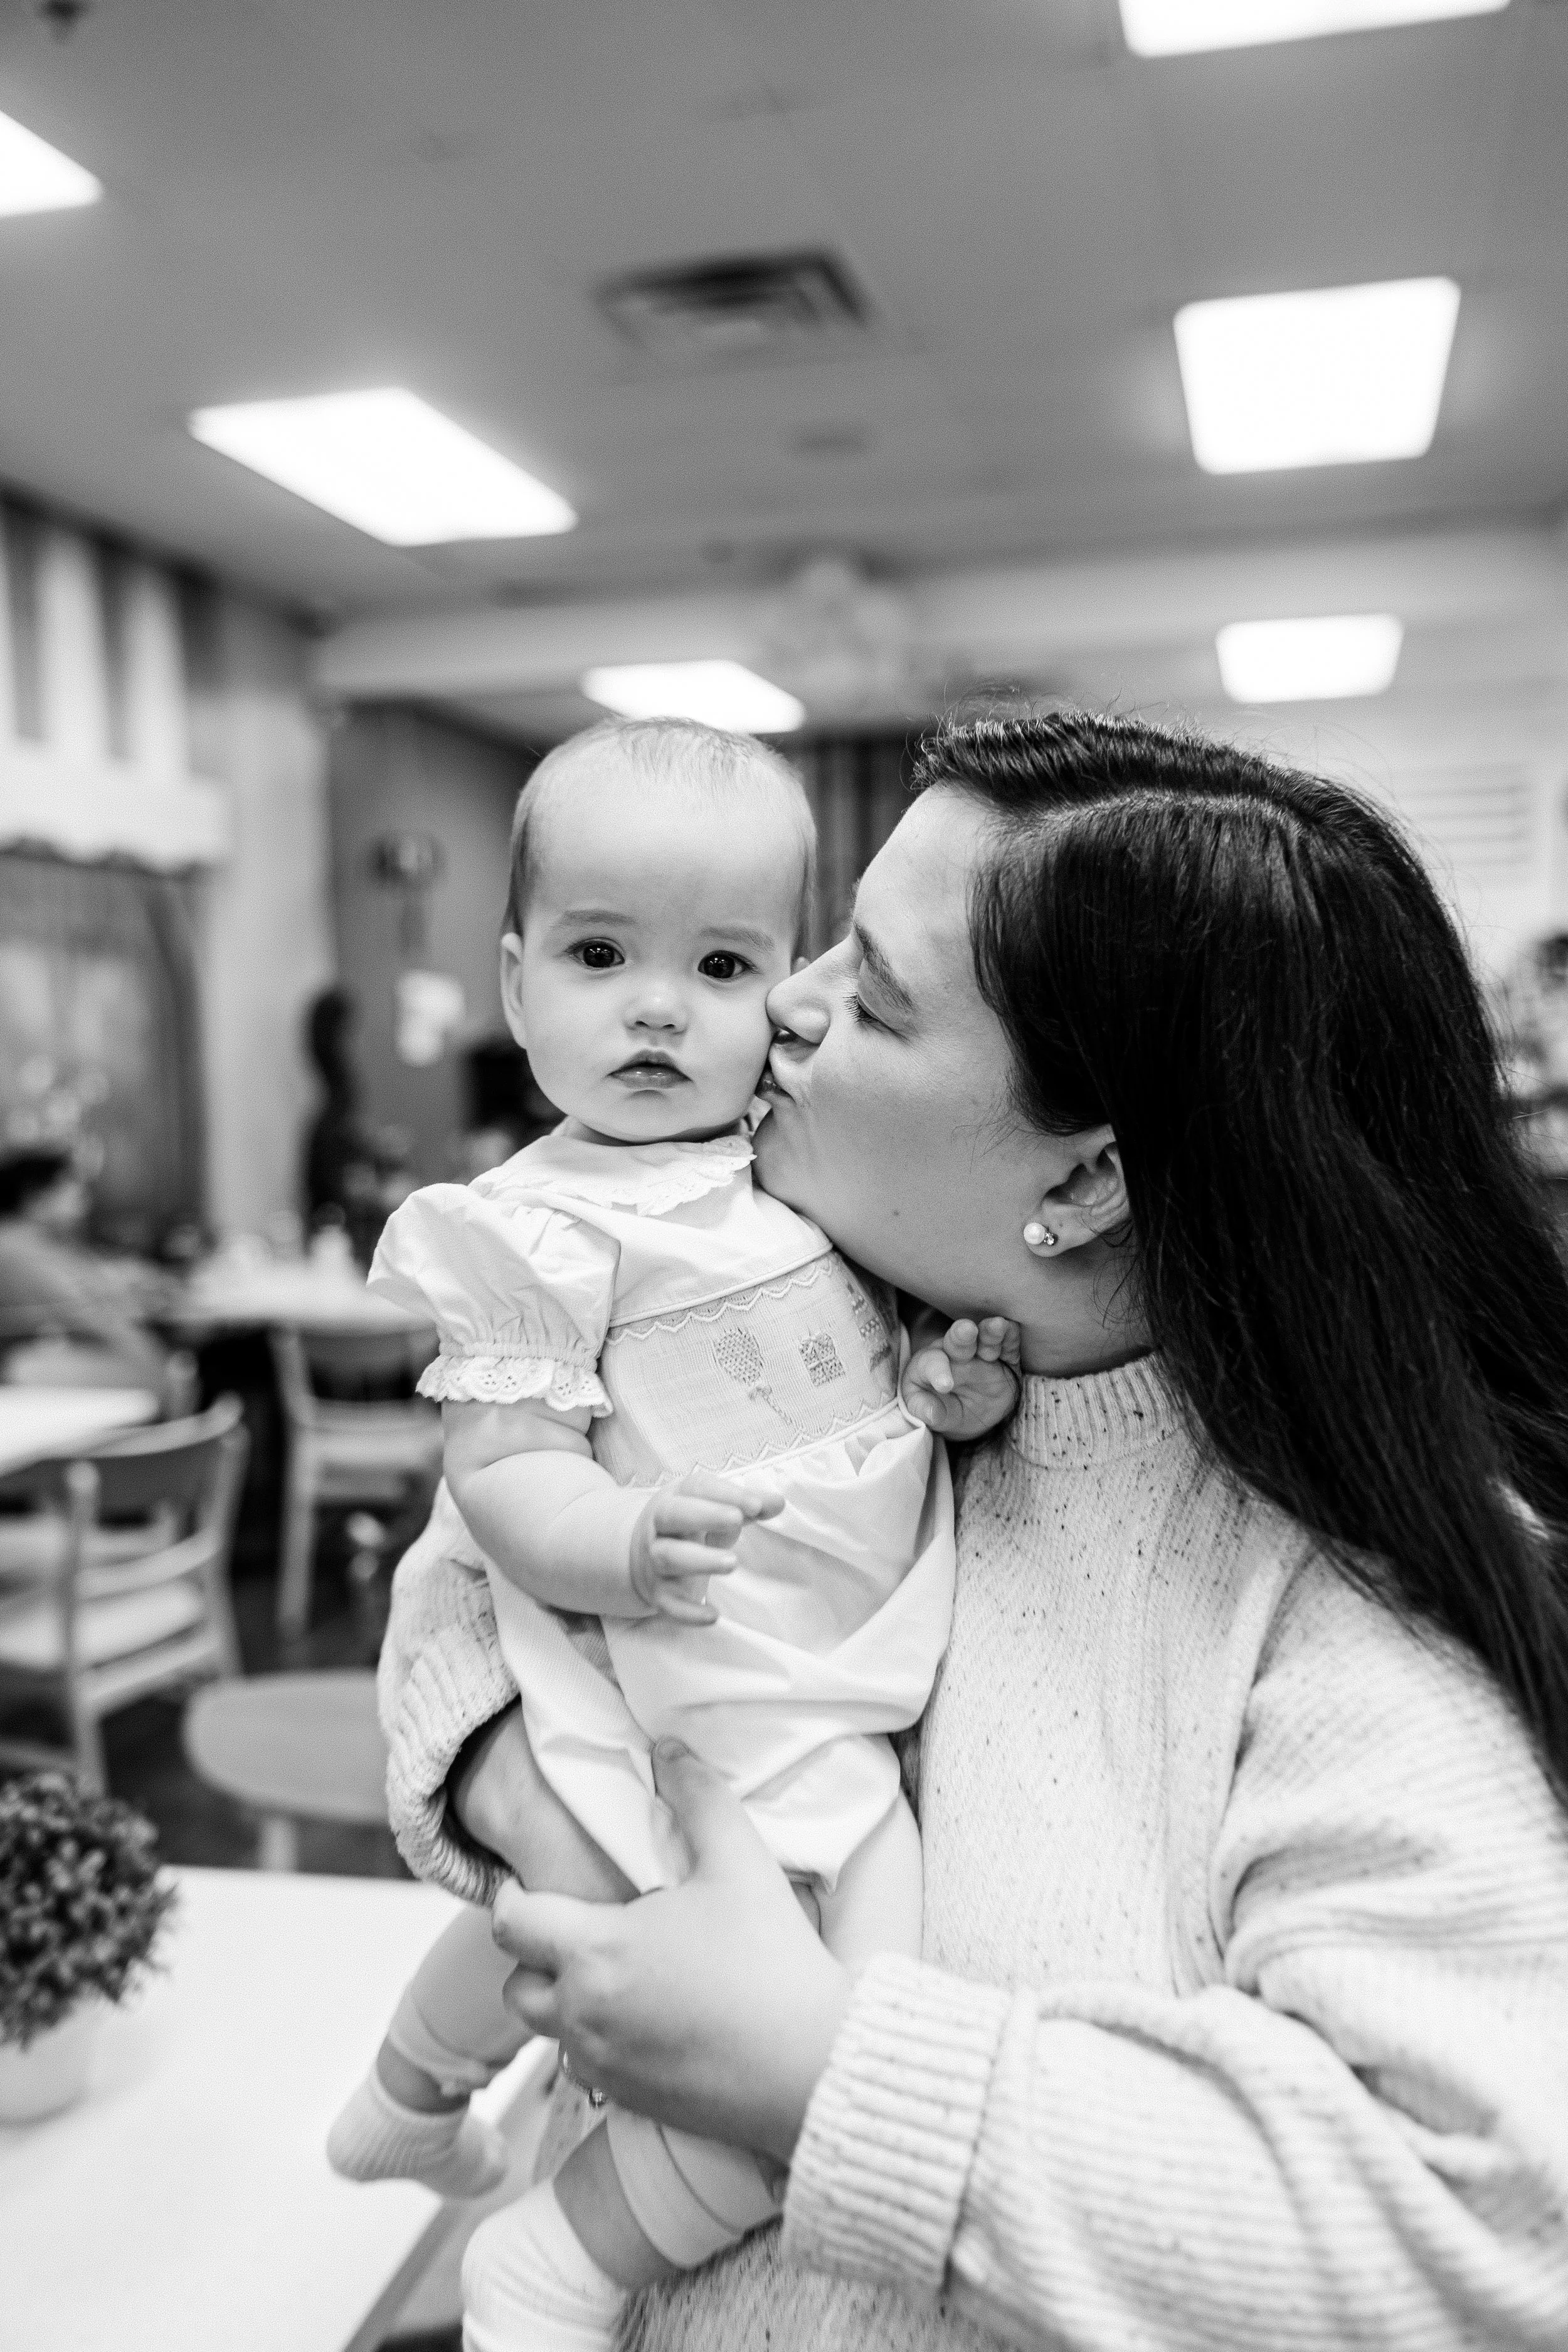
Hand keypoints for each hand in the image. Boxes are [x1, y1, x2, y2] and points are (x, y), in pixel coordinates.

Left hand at [493, 1742, 849, 2164]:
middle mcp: (583, 2016)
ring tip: (620, 1973)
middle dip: (536, 1957)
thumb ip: (697, 1795)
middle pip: (516, 1988)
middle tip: (584, 1929)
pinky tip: (652, 2018)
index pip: (509, 1923)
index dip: (515, 1896)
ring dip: (566, 2003)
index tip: (545, 1885)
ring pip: (550, 2033)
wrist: (813, 2066)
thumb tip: (668, 1751)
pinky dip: (602, 2042)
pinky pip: (589, 2069)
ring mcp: (605, 2067)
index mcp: (594, 1954)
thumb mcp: (738, 1860)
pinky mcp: (633, 2103)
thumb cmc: (772, 1961)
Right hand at [628, 1473, 782, 1624]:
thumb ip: (746, 1505)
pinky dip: (689, 1613)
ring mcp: (656, 1561)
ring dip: (701, 1560)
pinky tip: (713, 1616)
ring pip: (670, 1557)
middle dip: (705, 1516)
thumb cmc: (689, 1527)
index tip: (757, 1504)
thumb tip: (778, 1502)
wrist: (640, 1559)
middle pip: (674, 1515)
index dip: (726, 1494)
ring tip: (732, 1562)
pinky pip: (670, 1605)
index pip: (697, 1488)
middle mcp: (660, 1527)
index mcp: (675, 1499)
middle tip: (737, 1520)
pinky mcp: (659, 1593)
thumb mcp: (714, 1510)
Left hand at [902, 1315, 1021, 1437]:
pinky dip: (1011, 1336)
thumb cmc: (944, 1407)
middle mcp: (955, 1353)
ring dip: (990, 1331)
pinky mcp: (1006, 1357)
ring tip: (997, 1325)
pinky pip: (1009, 1344)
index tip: (944, 1386)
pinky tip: (1012, 1328)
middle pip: (957, 1341)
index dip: (938, 1372)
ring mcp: (981, 1352)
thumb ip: (927, 1410)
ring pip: (985, 1337)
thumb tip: (930, 1413)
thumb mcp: (933, 1413)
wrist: (974, 1410)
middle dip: (961, 1335)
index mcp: (931, 1364)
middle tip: (966, 1330)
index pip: (931, 1363)